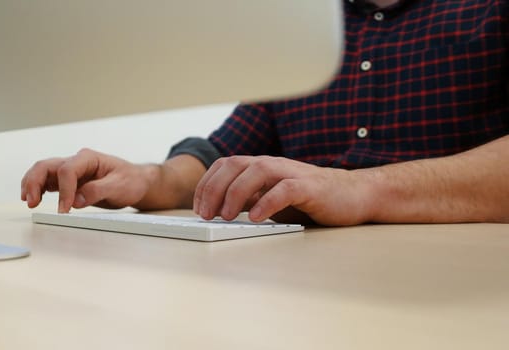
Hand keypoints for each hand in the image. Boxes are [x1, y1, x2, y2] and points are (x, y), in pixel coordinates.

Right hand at [21, 148, 151, 212]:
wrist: (136, 182)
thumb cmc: (130, 181)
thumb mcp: (120, 186)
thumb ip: (98, 191)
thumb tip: (76, 200)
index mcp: (88, 158)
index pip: (67, 170)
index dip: (64, 191)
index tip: (64, 210)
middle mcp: (77, 162)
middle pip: (47, 166)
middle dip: (35, 182)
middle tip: (31, 202)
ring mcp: (71, 171)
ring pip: (43, 172)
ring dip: (32, 184)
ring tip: (28, 201)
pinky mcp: (69, 182)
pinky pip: (48, 181)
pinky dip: (37, 189)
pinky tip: (33, 199)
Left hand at [193, 156, 373, 225]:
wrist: (353, 194)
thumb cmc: (310, 198)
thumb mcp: (272, 197)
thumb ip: (249, 199)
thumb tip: (219, 210)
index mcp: (261, 166)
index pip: (224, 166)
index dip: (206, 184)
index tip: (197, 207)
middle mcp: (273, 165)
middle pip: (234, 166)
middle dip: (214, 189)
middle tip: (205, 214)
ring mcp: (291, 173)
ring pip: (256, 172)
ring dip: (235, 194)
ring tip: (225, 216)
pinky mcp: (309, 187)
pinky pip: (284, 190)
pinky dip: (266, 202)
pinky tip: (255, 217)